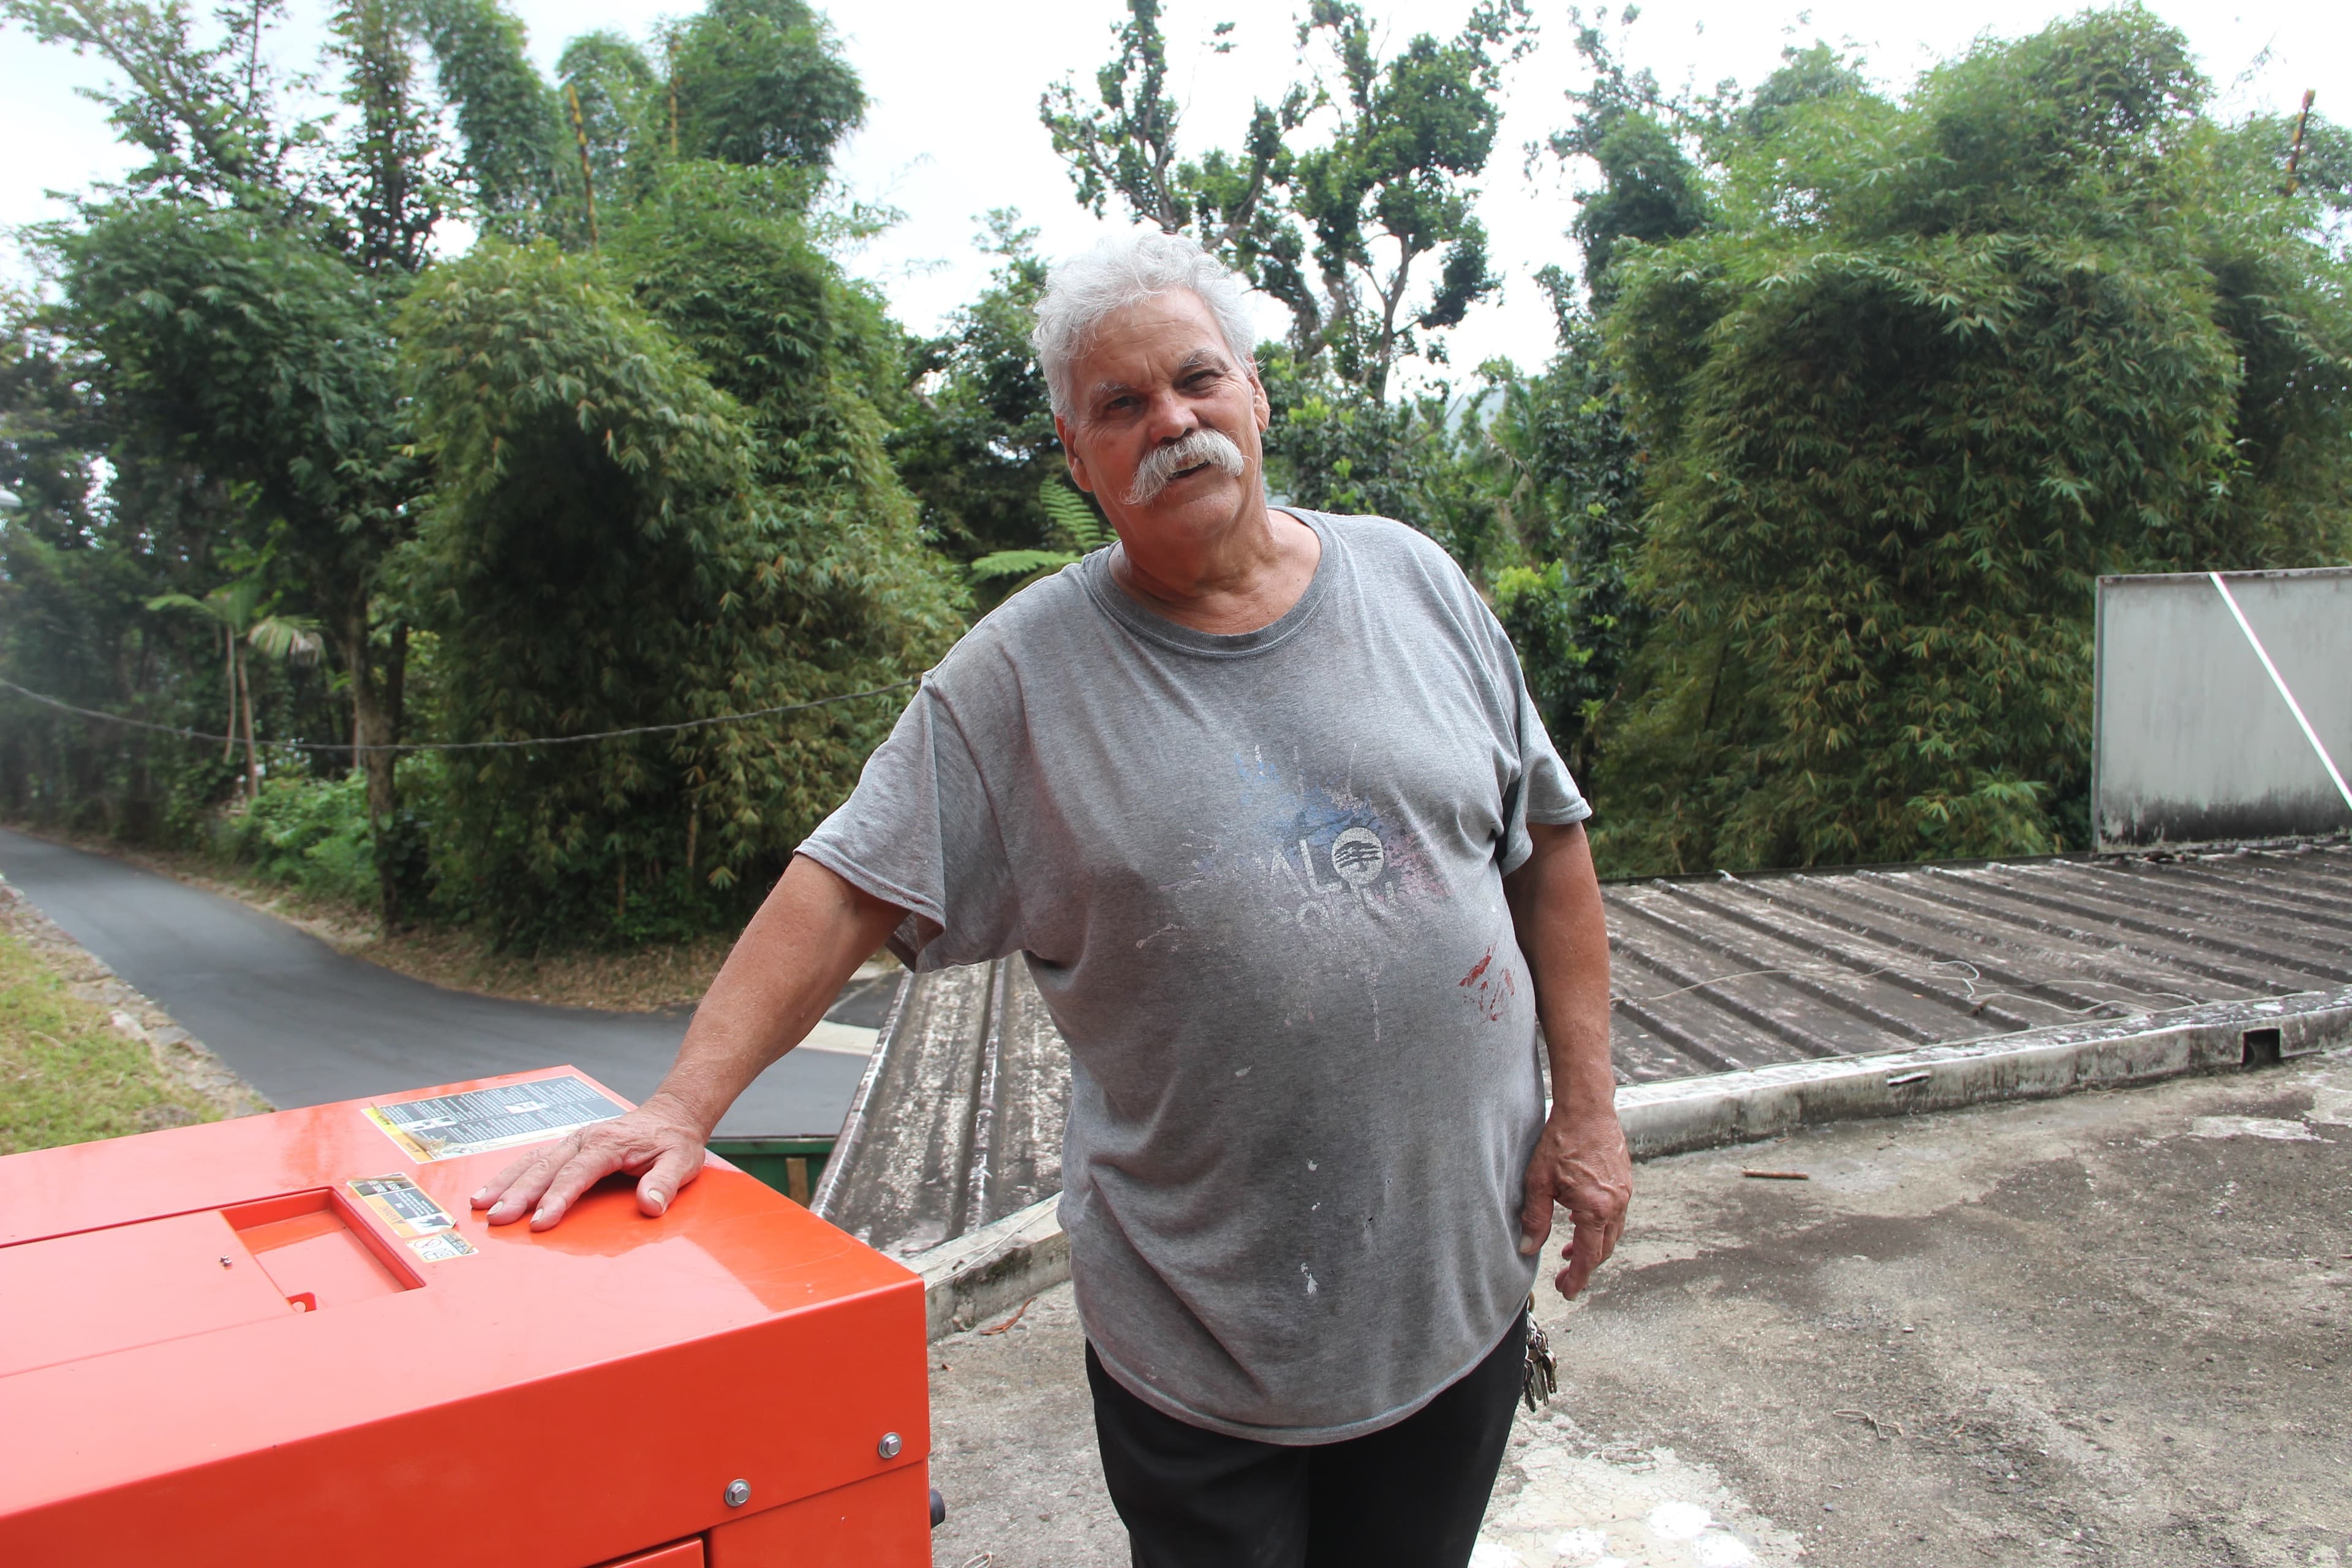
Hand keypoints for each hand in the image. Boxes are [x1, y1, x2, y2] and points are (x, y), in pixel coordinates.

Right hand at [470, 1094, 709, 1229]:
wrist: (671, 1115)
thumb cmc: (674, 1142)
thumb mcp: (681, 1162)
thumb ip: (664, 1183)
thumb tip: (650, 1205)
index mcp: (609, 1144)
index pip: (578, 1175)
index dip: (558, 1199)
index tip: (541, 1223)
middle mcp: (585, 1139)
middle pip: (546, 1168)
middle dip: (519, 1195)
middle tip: (499, 1219)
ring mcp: (573, 1142)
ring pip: (532, 1161)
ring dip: (505, 1183)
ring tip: (480, 1205)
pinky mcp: (567, 1147)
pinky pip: (534, 1159)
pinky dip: (510, 1175)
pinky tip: (491, 1191)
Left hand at [1517, 1104, 1632, 1298]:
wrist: (1588, 1108)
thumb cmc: (1561, 1140)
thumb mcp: (1538, 1181)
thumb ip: (1534, 1218)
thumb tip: (1527, 1249)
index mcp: (1595, 1209)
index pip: (1588, 1257)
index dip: (1578, 1279)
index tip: (1568, 1292)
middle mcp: (1616, 1205)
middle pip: (1603, 1249)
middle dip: (1585, 1268)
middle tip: (1565, 1279)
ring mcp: (1624, 1194)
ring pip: (1611, 1234)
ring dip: (1592, 1248)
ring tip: (1569, 1254)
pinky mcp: (1625, 1183)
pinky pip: (1615, 1216)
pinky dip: (1600, 1228)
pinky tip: (1581, 1224)